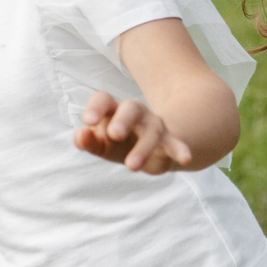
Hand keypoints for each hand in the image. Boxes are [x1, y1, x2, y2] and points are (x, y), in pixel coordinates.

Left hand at [74, 92, 195, 173]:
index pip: (103, 99)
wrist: (145, 147)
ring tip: (131, 167)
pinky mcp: (168, 141)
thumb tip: (80, 135)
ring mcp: (153, 125)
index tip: (88, 121)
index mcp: (113, 109)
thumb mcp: (99, 143)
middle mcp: (135, 113)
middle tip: (113, 134)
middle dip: (123, 120)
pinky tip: (186, 159)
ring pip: (152, 131)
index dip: (96, 108)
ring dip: (143, 148)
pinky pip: (175, 144)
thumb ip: (87, 140)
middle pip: (131, 108)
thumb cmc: (114, 142)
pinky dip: (180, 150)